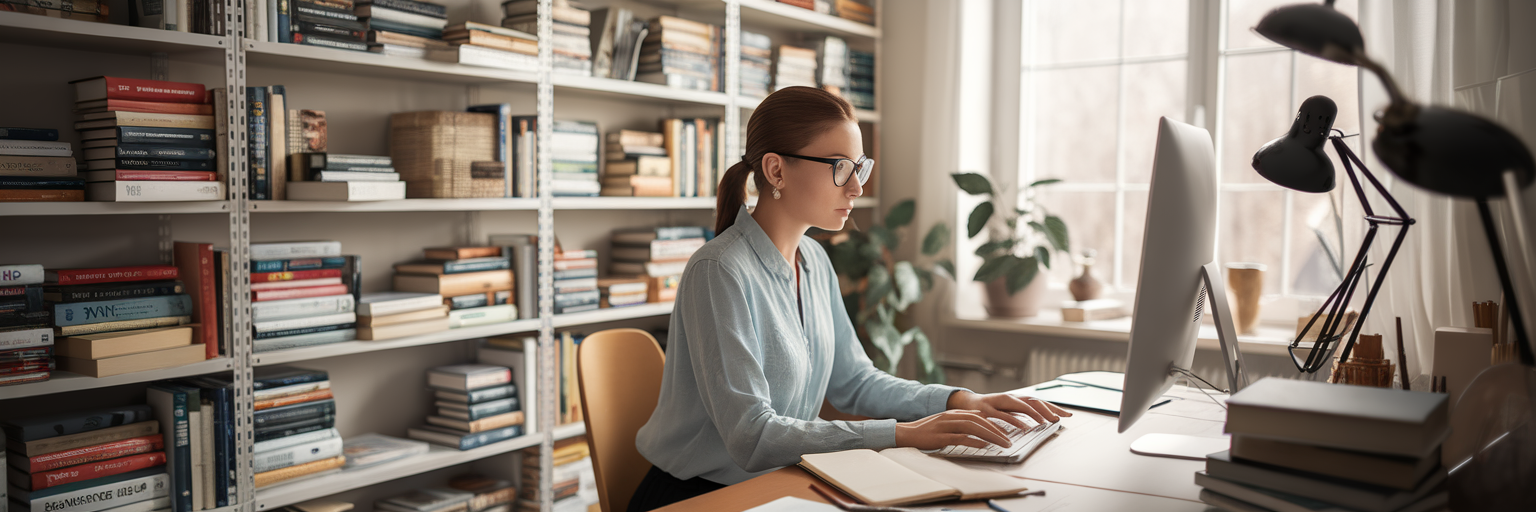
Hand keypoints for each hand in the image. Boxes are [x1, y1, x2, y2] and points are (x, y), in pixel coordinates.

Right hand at [894, 410, 1013, 450]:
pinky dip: (974, 441)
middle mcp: (952, 416)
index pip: (980, 416)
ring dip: (990, 436)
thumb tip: (979, 420)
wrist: (907, 433)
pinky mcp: (941, 436)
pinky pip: (961, 438)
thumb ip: (961, 420)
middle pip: (980, 421)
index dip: (995, 424)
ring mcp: (946, 426)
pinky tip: (984, 446)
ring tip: (1002, 444)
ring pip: (973, 428)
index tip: (1007, 433)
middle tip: (1009, 440)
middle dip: (997, 431)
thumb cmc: (927, 430)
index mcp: (954, 413)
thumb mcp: (945, 422)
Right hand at [946, 390, 1072, 430]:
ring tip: (1045, 422)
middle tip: (1059, 418)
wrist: (964, 403)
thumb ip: (1019, 414)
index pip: (1038, 401)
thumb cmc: (987, 409)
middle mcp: (1009, 398)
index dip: (1053, 407)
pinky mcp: (986, 409)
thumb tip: (1037, 419)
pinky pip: (1002, 415)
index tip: (1068, 414)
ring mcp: (997, 401)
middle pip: (1032, 400)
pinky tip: (1023, 427)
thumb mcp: (1006, 411)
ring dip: (1034, 413)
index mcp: (1015, 399)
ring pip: (1019, 405)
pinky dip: (1014, 420)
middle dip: (1047, 408)